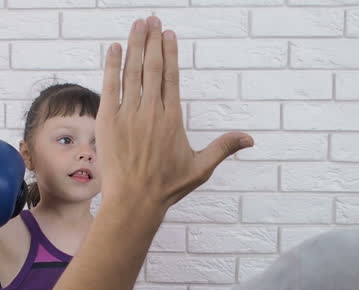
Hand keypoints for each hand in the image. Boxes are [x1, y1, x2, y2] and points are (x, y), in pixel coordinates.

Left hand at [96, 16, 253, 213]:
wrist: (134, 201)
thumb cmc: (167, 187)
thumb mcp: (201, 168)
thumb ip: (224, 148)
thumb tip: (250, 139)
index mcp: (172, 119)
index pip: (171, 77)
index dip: (169, 53)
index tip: (169, 35)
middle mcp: (151, 112)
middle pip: (152, 67)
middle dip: (152, 40)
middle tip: (152, 19)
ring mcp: (128, 115)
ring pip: (132, 72)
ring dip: (134, 45)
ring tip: (138, 25)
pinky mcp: (108, 121)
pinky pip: (110, 86)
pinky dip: (112, 66)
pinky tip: (115, 48)